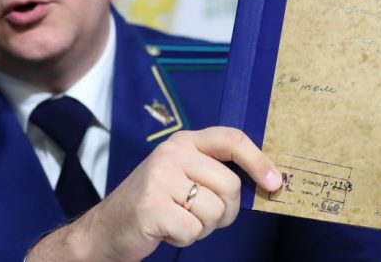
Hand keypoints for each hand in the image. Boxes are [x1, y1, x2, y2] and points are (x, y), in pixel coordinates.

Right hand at [28, 126, 281, 260]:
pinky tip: (166, 231)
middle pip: (230, 185)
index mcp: (184, 141)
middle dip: (225, 212)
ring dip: (202, 227)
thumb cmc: (155, 204)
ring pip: (214, 211)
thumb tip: (267, 181)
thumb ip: (215, 173)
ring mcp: (160, 178)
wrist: (105, 230)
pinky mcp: (151, 206)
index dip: (258, 160)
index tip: (275, 183)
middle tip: (201, 217)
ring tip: (178, 221)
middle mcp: (172, 152)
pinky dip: (185, 239)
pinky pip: (193, 230)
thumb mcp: (183, 177)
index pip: (232, 139)